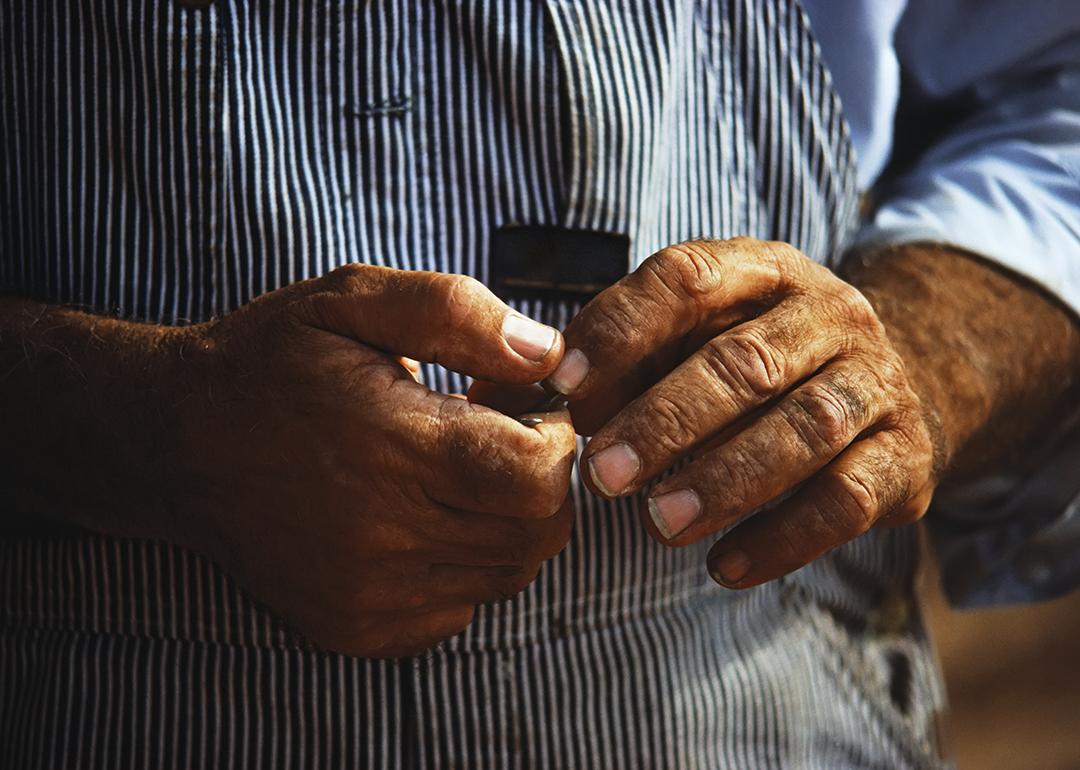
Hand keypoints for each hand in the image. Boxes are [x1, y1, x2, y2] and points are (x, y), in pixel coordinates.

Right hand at [154, 265, 574, 656]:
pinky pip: (459, 609)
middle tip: (503, 437)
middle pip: (538, 533)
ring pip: (507, 574)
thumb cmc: (271, 362)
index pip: (539, 476)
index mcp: (395, 447)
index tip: (529, 408)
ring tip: (458, 473)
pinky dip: (467, 566)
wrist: (175, 442)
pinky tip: (424, 517)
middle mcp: (385, 536)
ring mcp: (370, 595)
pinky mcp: (355, 628)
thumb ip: (458, 313)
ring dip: (509, 523)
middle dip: (543, 481)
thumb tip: (550, 355)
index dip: (558, 438)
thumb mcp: (353, 299)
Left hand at [547, 238, 938, 587]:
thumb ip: (632, 359)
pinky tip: (723, 567)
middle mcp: (829, 313)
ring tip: (659, 524)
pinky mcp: (907, 454)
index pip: (687, 277)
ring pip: (805, 429)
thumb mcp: (698, 335)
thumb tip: (565, 400)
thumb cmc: (758, 362)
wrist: (885, 385)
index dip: (622, 328)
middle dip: (665, 421)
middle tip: (602, 475)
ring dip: (725, 480)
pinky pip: (847, 499)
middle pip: (746, 363)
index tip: (563, 384)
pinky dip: (782, 537)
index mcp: (762, 269)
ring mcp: (876, 381)